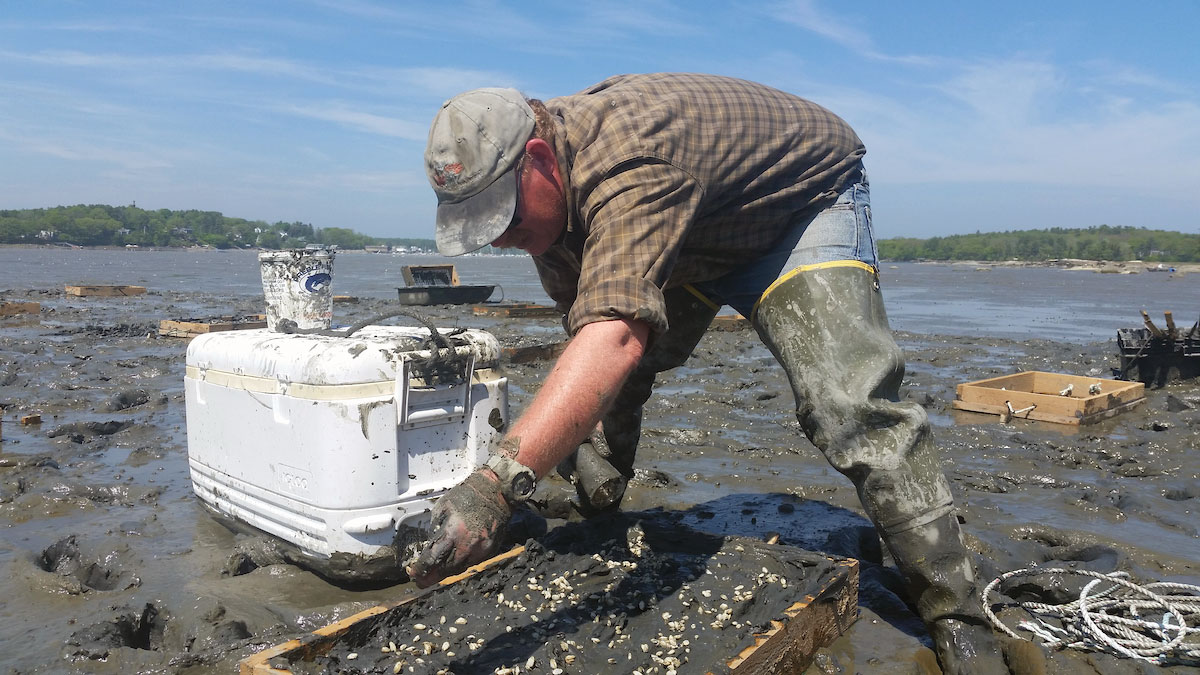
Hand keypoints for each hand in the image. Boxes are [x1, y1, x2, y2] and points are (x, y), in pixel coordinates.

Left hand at [406, 469, 511, 587]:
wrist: (497, 492)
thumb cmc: (468, 496)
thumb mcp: (443, 508)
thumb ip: (436, 530)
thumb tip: (431, 546)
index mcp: (453, 533)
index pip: (433, 559)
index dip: (422, 570)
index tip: (414, 574)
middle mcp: (468, 546)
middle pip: (446, 570)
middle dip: (432, 577)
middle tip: (422, 581)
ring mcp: (481, 550)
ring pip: (459, 569)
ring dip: (446, 572)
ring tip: (436, 573)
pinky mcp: (490, 551)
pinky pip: (472, 563)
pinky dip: (461, 565)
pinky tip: (454, 562)